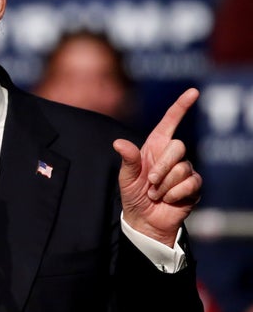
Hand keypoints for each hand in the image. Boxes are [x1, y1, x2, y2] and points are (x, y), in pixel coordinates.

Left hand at [113, 88, 201, 246]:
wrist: (144, 219)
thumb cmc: (133, 195)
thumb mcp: (125, 177)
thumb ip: (127, 159)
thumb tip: (119, 143)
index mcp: (155, 147)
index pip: (170, 122)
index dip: (181, 106)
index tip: (193, 91)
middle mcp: (171, 156)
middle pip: (178, 146)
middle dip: (162, 166)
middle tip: (149, 182)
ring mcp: (185, 170)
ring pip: (182, 169)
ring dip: (164, 185)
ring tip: (155, 194)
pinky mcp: (193, 186)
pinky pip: (189, 184)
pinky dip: (174, 194)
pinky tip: (167, 200)